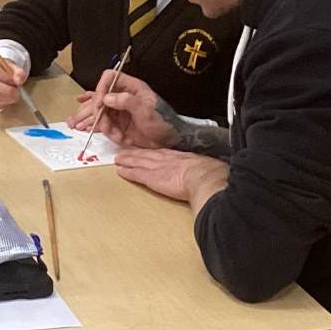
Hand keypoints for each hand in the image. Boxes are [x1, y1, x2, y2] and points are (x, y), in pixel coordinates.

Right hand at [0, 56, 27, 107]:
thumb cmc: (6, 71)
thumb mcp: (14, 68)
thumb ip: (18, 72)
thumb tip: (19, 81)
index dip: (6, 78)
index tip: (17, 82)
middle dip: (7, 90)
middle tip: (17, 93)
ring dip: (6, 98)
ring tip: (14, 96)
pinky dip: (3, 103)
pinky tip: (9, 100)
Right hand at [72, 70, 175, 148]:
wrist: (168, 141)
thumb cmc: (163, 122)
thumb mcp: (147, 111)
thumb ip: (128, 102)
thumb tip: (107, 98)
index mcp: (132, 87)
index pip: (110, 77)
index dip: (102, 88)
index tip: (100, 104)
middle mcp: (122, 96)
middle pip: (100, 96)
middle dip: (99, 112)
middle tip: (103, 124)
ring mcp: (118, 109)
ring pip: (100, 112)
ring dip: (102, 125)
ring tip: (114, 135)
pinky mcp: (117, 122)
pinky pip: (103, 123)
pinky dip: (102, 129)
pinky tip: (104, 134)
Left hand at [114, 148, 228, 205]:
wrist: (204, 177)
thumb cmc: (211, 173)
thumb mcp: (208, 167)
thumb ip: (205, 170)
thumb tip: (213, 174)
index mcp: (181, 157)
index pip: (163, 153)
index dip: (153, 152)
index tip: (147, 151)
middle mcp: (167, 160)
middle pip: (147, 155)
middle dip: (135, 153)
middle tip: (124, 152)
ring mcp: (158, 168)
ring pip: (138, 162)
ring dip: (127, 160)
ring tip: (118, 159)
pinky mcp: (152, 178)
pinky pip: (136, 174)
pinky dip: (127, 172)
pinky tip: (119, 171)